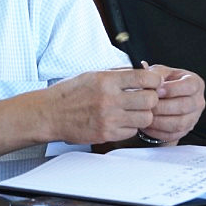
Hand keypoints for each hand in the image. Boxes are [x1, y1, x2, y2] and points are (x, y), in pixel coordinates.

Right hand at [44, 68, 162, 144]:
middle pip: (150, 100)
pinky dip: (130, 127)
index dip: (155, 80)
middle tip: (146, 98)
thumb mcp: (93, 75)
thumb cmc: (70, 93)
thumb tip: (142, 71)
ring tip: (134, 110)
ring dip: (143, 114)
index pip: (144, 77)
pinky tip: (121, 120)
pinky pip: (131, 132)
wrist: (50, 114)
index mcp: (106, 80)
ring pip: (145, 118)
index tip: (154, 82)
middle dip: (152, 99)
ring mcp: (108, 118)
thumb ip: (118, 74)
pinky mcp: (106, 134)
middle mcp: (109, 99)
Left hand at [139, 64, 205, 142]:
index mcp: (195, 83)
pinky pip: (173, 135)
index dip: (173, 89)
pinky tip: (148, 125)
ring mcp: (193, 118)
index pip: (189, 86)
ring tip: (146, 116)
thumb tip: (148, 73)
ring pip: (179, 123)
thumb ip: (156, 72)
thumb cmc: (164, 83)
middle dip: (163, 107)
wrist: (164, 99)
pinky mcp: (185, 131)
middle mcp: (198, 101)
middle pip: (184, 106)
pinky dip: (158, 132)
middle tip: (148, 105)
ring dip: (160, 121)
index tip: (157, 91)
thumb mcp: (161, 73)